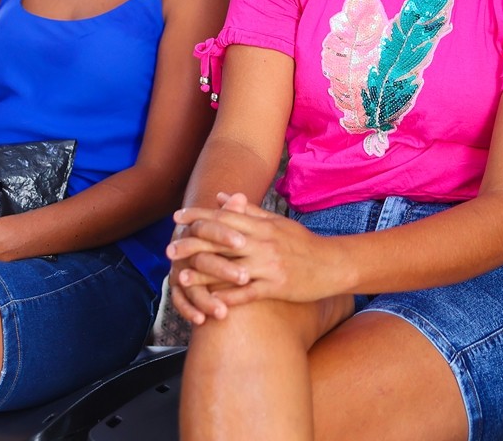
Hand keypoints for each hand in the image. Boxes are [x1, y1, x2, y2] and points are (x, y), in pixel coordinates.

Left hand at [170, 192, 338, 310]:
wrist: (333, 263)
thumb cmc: (302, 242)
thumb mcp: (277, 222)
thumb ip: (249, 210)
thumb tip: (223, 197)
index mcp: (262, 226)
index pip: (224, 217)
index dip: (199, 216)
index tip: (177, 217)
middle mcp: (263, 243)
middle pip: (222, 241)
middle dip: (193, 244)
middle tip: (169, 250)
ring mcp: (269, 265)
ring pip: (231, 269)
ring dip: (204, 274)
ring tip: (181, 278)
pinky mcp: (277, 286)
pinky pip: (248, 294)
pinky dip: (228, 299)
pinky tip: (210, 304)